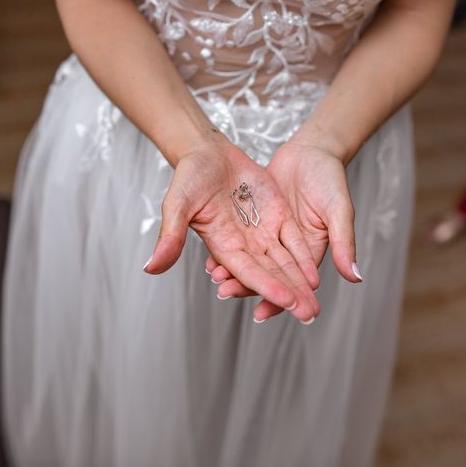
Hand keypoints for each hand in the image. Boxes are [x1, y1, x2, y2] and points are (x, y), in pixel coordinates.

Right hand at [143, 141, 320, 321]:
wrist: (209, 152)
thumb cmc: (189, 176)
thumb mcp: (178, 204)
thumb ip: (171, 236)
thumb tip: (150, 269)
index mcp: (223, 246)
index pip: (248, 271)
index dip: (267, 286)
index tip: (287, 301)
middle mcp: (245, 245)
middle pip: (271, 274)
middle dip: (290, 295)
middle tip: (310, 315)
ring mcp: (262, 231)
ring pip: (285, 262)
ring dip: (300, 284)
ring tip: (315, 305)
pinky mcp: (277, 216)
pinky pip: (293, 240)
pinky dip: (303, 258)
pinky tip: (316, 276)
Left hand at [205, 141, 360, 322]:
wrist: (311, 150)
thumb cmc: (331, 179)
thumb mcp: (339, 210)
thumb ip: (344, 242)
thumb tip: (356, 278)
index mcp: (310, 251)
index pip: (292, 283)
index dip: (278, 299)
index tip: (261, 314)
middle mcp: (287, 248)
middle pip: (266, 274)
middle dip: (246, 288)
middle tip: (225, 294)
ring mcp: (270, 234)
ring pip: (250, 259)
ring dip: (233, 271)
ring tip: (216, 280)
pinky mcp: (256, 220)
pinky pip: (240, 239)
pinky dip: (227, 249)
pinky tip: (211, 258)